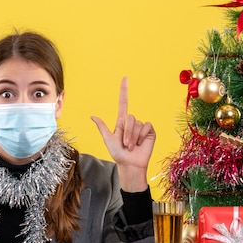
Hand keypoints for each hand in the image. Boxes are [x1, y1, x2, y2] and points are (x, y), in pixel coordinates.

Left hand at [91, 77, 155, 191]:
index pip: (123, 103)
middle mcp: (132, 123)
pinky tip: (140, 144)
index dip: (124, 90)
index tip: (125, 78)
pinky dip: (141, 136)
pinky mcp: (150, 132)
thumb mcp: (108, 139)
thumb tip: (92, 115)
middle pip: (129, 117)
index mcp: (122, 122)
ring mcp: (142, 127)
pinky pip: (146, 127)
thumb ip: (102, 127)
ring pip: (137, 123)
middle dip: (126, 132)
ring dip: (133, 137)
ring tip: (132, 146)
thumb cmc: (118, 154)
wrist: (129, 164)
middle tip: (125, 144)